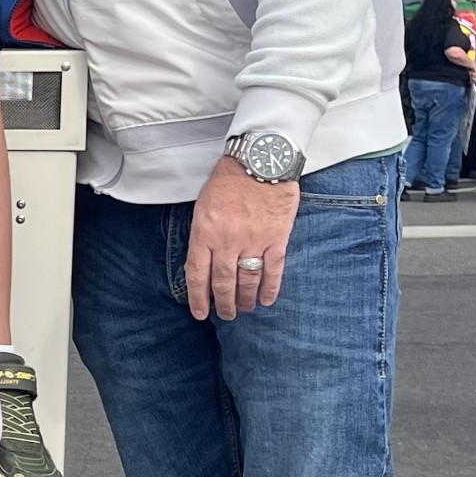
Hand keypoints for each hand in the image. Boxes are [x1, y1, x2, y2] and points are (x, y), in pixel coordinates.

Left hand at [185, 158, 299, 320]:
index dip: (198, 298)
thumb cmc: (229, 179)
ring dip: (244, 299)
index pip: (198, 275)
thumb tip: (204, 263)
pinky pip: (274, 270)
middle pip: (223, 282)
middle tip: (225, 315)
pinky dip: (271, 288)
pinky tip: (267, 300)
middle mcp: (227, 241)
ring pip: (248, 280)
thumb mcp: (203, 206)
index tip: (200, 313)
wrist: (261, 161)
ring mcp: (254, 241)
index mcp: (205, 233)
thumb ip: (203, 235)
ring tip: (243, 309)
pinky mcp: (277, 238)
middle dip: (223, 304)